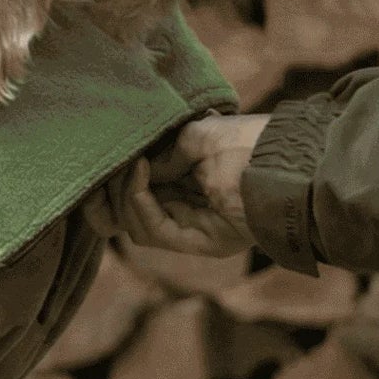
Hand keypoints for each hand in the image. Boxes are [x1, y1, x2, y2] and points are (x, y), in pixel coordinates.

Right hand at [84, 112, 270, 256]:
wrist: (284, 159)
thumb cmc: (245, 140)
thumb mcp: (192, 137)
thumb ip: (157, 157)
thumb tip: (127, 170)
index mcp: (189, 179)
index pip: (138, 191)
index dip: (111, 184)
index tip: (95, 167)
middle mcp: (189, 205)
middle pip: (128, 214)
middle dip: (107, 195)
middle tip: (99, 172)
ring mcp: (194, 227)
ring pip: (136, 225)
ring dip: (122, 197)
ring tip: (130, 168)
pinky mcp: (200, 242)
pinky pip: (153, 231)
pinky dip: (138, 204)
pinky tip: (139, 177)